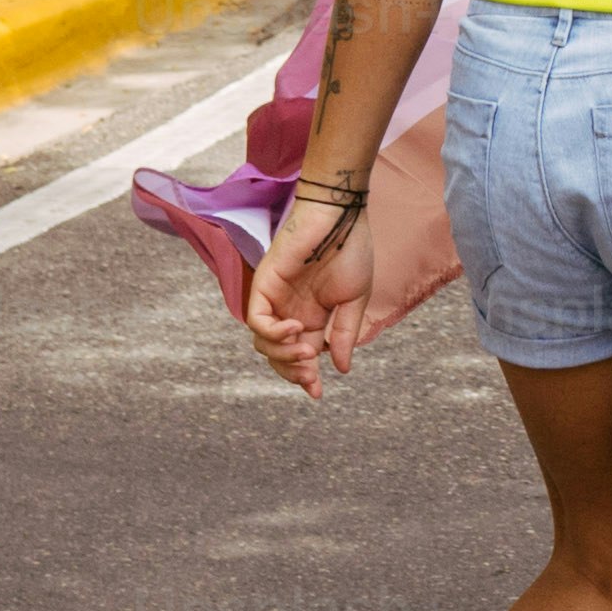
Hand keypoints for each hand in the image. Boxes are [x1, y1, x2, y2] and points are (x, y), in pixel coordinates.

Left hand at [243, 188, 367, 393]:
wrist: (341, 217)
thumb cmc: (352, 251)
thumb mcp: (355, 301)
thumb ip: (345, 334)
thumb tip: (341, 369)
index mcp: (312, 317)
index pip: (301, 356)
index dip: (306, 377)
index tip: (317, 393)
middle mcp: (290, 311)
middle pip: (277, 356)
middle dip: (292, 372)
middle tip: (311, 375)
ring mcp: (275, 299)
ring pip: (263, 344)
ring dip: (283, 355)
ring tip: (306, 350)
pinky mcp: (264, 286)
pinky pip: (256, 321)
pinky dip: (272, 332)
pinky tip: (294, 328)